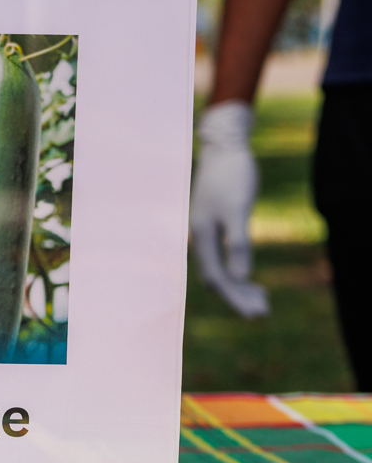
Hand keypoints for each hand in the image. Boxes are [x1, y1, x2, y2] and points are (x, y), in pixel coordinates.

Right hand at [190, 101, 267, 317]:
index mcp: (202, 235)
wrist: (224, 147)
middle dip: (238, 298)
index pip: (217, 278)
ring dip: (239, 287)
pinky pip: (223, 258)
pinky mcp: (215, 227)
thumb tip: (240, 277)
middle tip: (263, 314)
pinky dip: (238, 271)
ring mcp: (206, 233)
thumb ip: (237, 243)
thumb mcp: (238, 208)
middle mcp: (199, 237)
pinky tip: (251, 278)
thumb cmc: (231, 175)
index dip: (236, 298)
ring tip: (263, 301)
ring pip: (219, 270)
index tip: (256, 314)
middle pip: (216, 278)